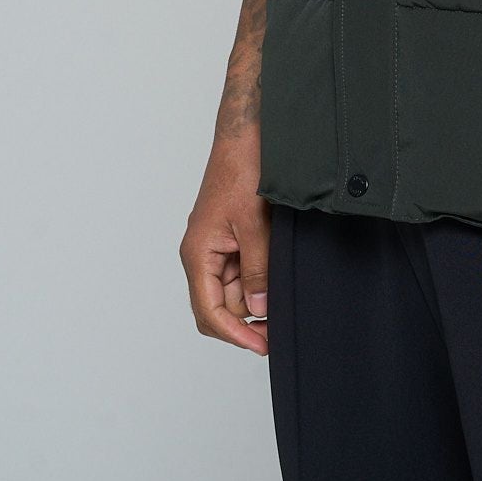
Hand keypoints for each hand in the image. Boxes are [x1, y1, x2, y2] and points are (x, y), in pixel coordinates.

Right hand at [180, 142, 271, 356]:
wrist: (246, 136)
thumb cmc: (242, 169)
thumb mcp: (254, 223)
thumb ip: (257, 267)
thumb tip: (258, 306)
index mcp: (198, 253)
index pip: (210, 311)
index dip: (235, 334)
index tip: (262, 344)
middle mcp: (202, 254)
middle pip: (217, 307)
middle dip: (245, 323)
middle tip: (278, 332)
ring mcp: (215, 247)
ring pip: (231, 291)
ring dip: (254, 301)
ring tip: (283, 305)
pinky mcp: (230, 238)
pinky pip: (240, 271)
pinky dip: (257, 281)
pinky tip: (276, 283)